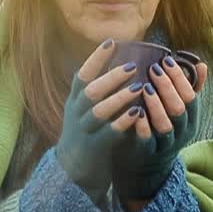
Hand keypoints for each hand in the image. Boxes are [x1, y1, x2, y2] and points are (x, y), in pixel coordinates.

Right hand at [54, 39, 147, 200]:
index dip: (96, 59)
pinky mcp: (95, 146)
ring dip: (119, 98)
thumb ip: (98, 89)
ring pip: (99, 111)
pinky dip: (122, 122)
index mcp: (75, 100)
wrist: (73, 168)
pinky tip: (137, 114)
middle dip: (111, 77)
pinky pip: (108, 132)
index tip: (111, 43)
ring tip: (139, 88)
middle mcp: (77, 112)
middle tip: (132, 66)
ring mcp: (84, 130)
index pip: (83, 75)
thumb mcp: (85, 108)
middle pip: (90, 90)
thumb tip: (119, 62)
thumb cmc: (87, 131)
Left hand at [113, 54, 208, 202]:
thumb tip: (201, 64)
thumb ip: (191, 88)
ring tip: (145, 87)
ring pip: (166, 125)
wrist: (149, 165)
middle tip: (154, 68)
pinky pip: (148, 140)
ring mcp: (166, 144)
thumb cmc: (164, 128)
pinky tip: (136, 111)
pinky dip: (143, 126)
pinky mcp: (148, 153)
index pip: (191, 96)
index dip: (180, 78)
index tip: (166, 60)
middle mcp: (182, 132)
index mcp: (191, 119)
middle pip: (180, 108)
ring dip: (156, 105)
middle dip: (168, 87)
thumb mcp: (181, 111)